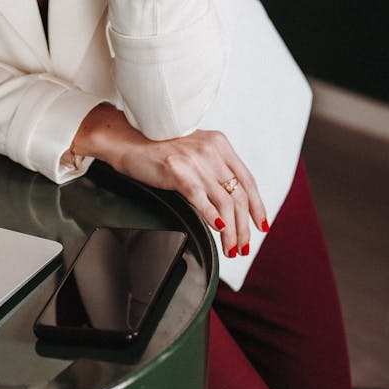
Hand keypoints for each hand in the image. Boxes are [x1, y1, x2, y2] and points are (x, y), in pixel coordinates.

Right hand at [74, 105, 267, 258]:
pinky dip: (212, 217)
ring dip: (230, 231)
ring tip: (230, 247)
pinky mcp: (177, 170)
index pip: (247, 179)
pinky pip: (201, 199)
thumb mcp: (194, 151)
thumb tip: (231, 201)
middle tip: (242, 247)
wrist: (128, 140)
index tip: (260, 225)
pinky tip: (216, 229)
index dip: (257, 206)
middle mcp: (210, 150)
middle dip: (244, 227)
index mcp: (219, 144)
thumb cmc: (158, 148)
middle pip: (238, 195)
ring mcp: (194, 160)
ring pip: (224, 202)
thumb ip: (213, 168)